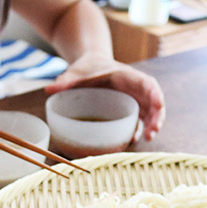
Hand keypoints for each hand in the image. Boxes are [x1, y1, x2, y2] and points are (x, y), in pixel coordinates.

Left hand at [45, 53, 164, 140]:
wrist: (90, 66)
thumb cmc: (86, 68)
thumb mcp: (76, 72)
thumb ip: (65, 81)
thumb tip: (48, 90)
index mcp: (126, 76)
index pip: (146, 83)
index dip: (154, 93)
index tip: (158, 104)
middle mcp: (134, 87)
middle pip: (153, 100)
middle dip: (156, 115)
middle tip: (153, 131)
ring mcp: (133, 99)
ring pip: (149, 112)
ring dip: (152, 125)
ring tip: (147, 138)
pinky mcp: (129, 109)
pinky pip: (138, 120)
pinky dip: (139, 130)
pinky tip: (132, 141)